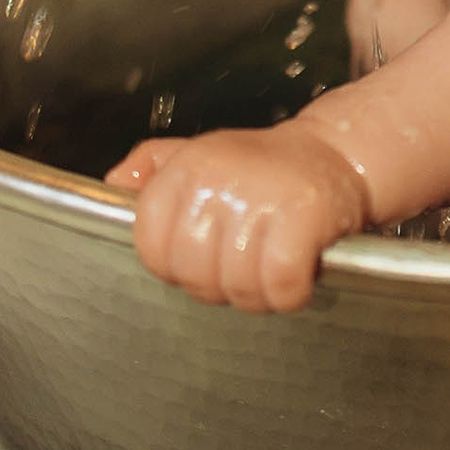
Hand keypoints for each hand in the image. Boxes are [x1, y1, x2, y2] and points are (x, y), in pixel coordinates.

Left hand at [111, 127, 370, 312]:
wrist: (338, 153)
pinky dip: (289, 295)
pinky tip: (297, 276)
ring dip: (257, 294)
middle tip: (241, 267)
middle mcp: (220, 179)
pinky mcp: (301, 220)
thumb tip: (111, 186)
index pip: (150, 244)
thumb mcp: (202, 154)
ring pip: (236, 287)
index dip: (172, 267)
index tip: (198, 260)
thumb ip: (152, 169)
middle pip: (193, 274)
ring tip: (269, 270)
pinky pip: (279, 287)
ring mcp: (261, 199)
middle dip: (217, 286)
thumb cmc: (264, 167)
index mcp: (188, 167)